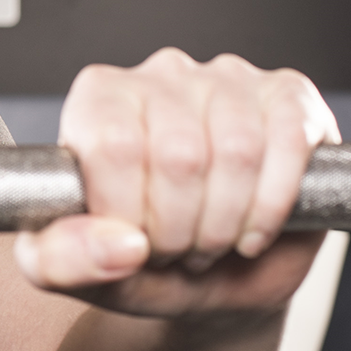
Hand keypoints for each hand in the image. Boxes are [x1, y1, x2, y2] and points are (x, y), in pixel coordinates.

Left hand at [15, 48, 339, 318]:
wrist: (206, 276)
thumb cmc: (132, 257)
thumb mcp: (70, 270)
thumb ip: (59, 259)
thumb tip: (119, 243)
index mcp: (97, 99)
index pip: (115, 145)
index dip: (129, 213)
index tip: (133, 243)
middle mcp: (160, 74)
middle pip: (179, 153)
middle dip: (181, 229)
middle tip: (176, 251)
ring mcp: (227, 78)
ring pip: (237, 151)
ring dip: (226, 222)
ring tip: (209, 243)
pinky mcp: (288, 96)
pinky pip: (290, 141)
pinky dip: (272, 205)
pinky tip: (252, 232)